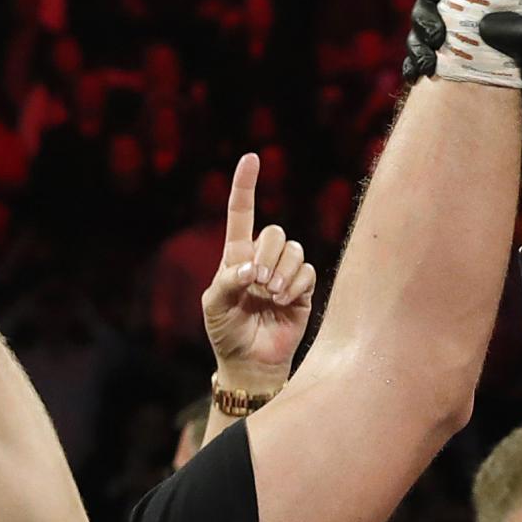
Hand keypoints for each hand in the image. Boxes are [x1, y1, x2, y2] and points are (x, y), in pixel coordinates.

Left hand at [201, 155, 315, 389]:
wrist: (250, 361)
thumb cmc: (226, 332)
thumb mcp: (214, 306)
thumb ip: (226, 281)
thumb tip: (253, 268)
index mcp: (236, 256)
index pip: (241, 213)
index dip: (245, 185)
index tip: (250, 159)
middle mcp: (262, 259)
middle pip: (274, 232)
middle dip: (268, 255)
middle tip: (259, 284)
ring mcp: (284, 273)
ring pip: (294, 249)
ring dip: (282, 272)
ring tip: (272, 295)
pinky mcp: (303, 290)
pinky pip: (308, 271)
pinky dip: (296, 285)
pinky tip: (285, 301)